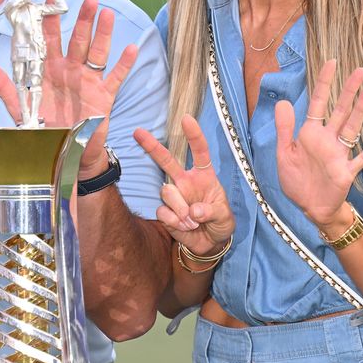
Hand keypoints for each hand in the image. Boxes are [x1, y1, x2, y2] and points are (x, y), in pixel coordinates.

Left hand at [0, 0, 137, 173]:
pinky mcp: (104, 96)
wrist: (63, 154)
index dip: (49, 20)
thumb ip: (5, 87)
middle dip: (83, 20)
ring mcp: (88, 82)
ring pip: (97, 53)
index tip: (49, 0)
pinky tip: (131, 48)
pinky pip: (115, 77)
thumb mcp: (21, 107)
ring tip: (106, 14)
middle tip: (88, 0)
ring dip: (103, 34)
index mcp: (49, 70)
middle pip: (77, 40)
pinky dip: (124, 64)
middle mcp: (70, 71)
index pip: (49, 40)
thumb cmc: (42, 129)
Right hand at [135, 116, 233, 256]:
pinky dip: (175, 221)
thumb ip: (212, 211)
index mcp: (204, 176)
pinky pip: (163, 211)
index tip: (187, 119)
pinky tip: (185, 227)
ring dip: (180, 209)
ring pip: (167, 191)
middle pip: (167, 160)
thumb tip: (194, 211)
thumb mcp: (225, 217)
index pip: (199, 152)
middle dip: (152, 146)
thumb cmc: (221, 223)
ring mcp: (174, 195)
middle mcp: (186, 181)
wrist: (210, 244)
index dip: (194, 135)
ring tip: (193, 222)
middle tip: (137, 132)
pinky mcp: (165, 211)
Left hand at [274, 60, 362, 228]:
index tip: (332, 62)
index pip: (318, 102)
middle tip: (361, 69)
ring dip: (361, 110)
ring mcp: (340, 154)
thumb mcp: (284, 153)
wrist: (309, 208)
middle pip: (340, 110)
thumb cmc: (297, 181)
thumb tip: (283, 101)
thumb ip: (285, 128)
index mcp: (310, 133)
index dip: (325, 83)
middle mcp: (327, 139)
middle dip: (349, 90)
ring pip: (352, 127)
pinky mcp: (348, 171)